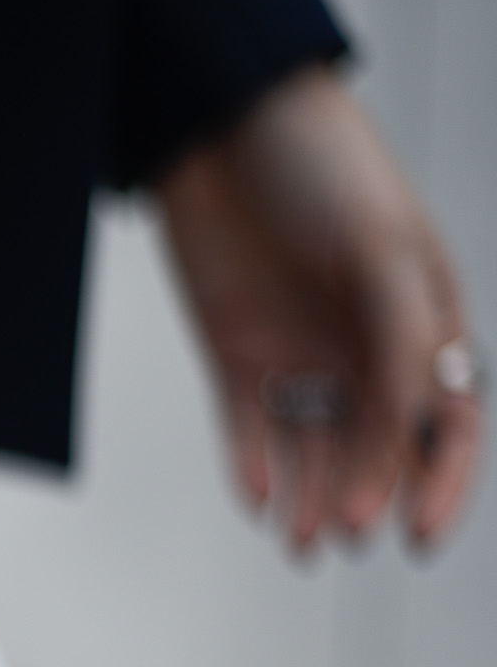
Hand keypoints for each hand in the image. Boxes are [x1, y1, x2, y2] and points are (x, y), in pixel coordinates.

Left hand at [156, 66, 478, 551]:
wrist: (220, 125)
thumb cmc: (320, 167)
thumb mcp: (380, 252)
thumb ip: (400, 343)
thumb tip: (408, 430)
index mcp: (425, 322)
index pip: (446, 423)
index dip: (439, 480)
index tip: (414, 531)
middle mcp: (366, 349)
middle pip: (379, 448)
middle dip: (368, 495)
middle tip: (349, 533)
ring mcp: (300, 356)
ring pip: (313, 452)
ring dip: (312, 499)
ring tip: (304, 542)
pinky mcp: (236, 357)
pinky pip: (250, 432)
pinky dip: (254, 470)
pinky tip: (260, 500)